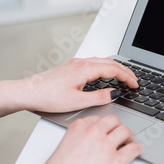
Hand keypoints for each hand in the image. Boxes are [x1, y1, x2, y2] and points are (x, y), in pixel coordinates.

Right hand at [11, 115, 142, 163]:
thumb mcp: (65, 143)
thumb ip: (79, 137)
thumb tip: (87, 142)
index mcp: (80, 126)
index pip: (98, 118)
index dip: (104, 126)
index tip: (106, 131)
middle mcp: (93, 132)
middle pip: (113, 120)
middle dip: (117, 127)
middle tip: (119, 135)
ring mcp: (105, 145)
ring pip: (125, 130)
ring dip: (128, 136)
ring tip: (128, 142)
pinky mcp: (115, 161)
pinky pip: (133, 149)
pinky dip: (137, 149)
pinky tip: (136, 151)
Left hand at [22, 57, 138, 112]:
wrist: (28, 92)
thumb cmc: (47, 96)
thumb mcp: (77, 101)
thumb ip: (99, 97)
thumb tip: (114, 94)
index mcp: (85, 69)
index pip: (113, 69)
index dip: (127, 76)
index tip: (135, 84)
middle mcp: (81, 63)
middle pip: (110, 62)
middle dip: (125, 70)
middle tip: (134, 80)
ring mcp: (75, 63)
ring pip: (102, 61)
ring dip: (115, 68)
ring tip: (124, 77)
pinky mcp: (71, 67)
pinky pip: (93, 63)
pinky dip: (105, 68)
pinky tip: (105, 75)